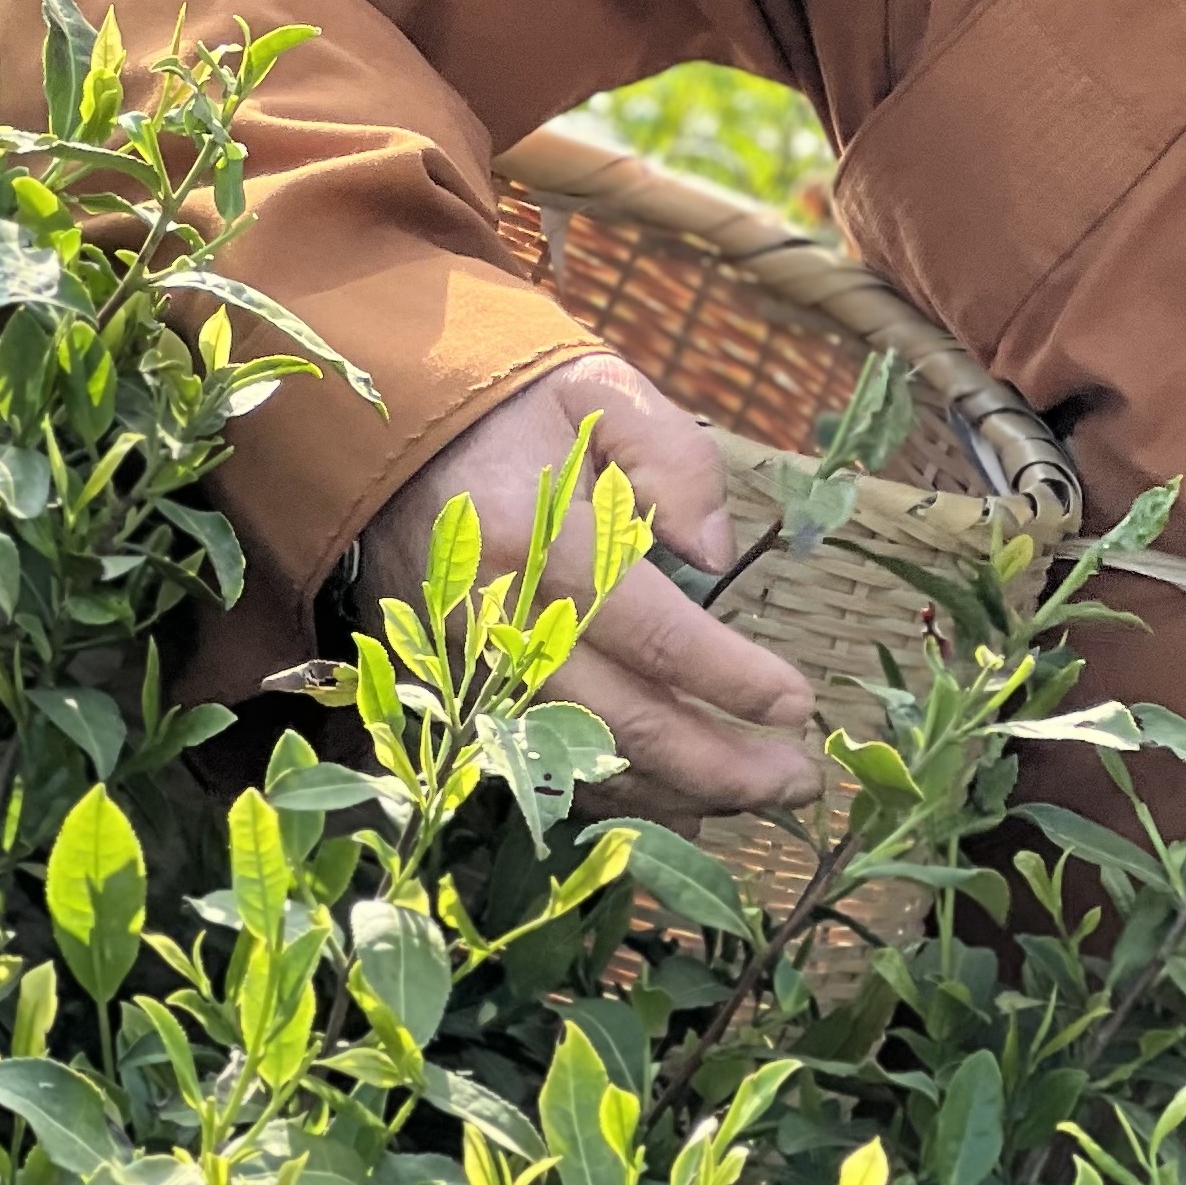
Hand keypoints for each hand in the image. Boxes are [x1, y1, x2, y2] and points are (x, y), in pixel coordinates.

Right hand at [358, 355, 820, 817]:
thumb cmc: (512, 408)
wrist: (385, 430)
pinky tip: (679, 793)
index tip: (800, 704)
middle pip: (619, 722)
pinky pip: (538, 763)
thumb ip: (674, 459)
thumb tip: (715, 552)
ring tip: (758, 794)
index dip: (731, 680)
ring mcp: (461, 666)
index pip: (651, 632)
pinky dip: (612, 792)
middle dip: (719, 765)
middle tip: (800, 779)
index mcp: (531, 532)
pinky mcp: (449, 692)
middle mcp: (490, 614)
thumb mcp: (599, 389)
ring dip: (676, 791)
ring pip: (581, 761)